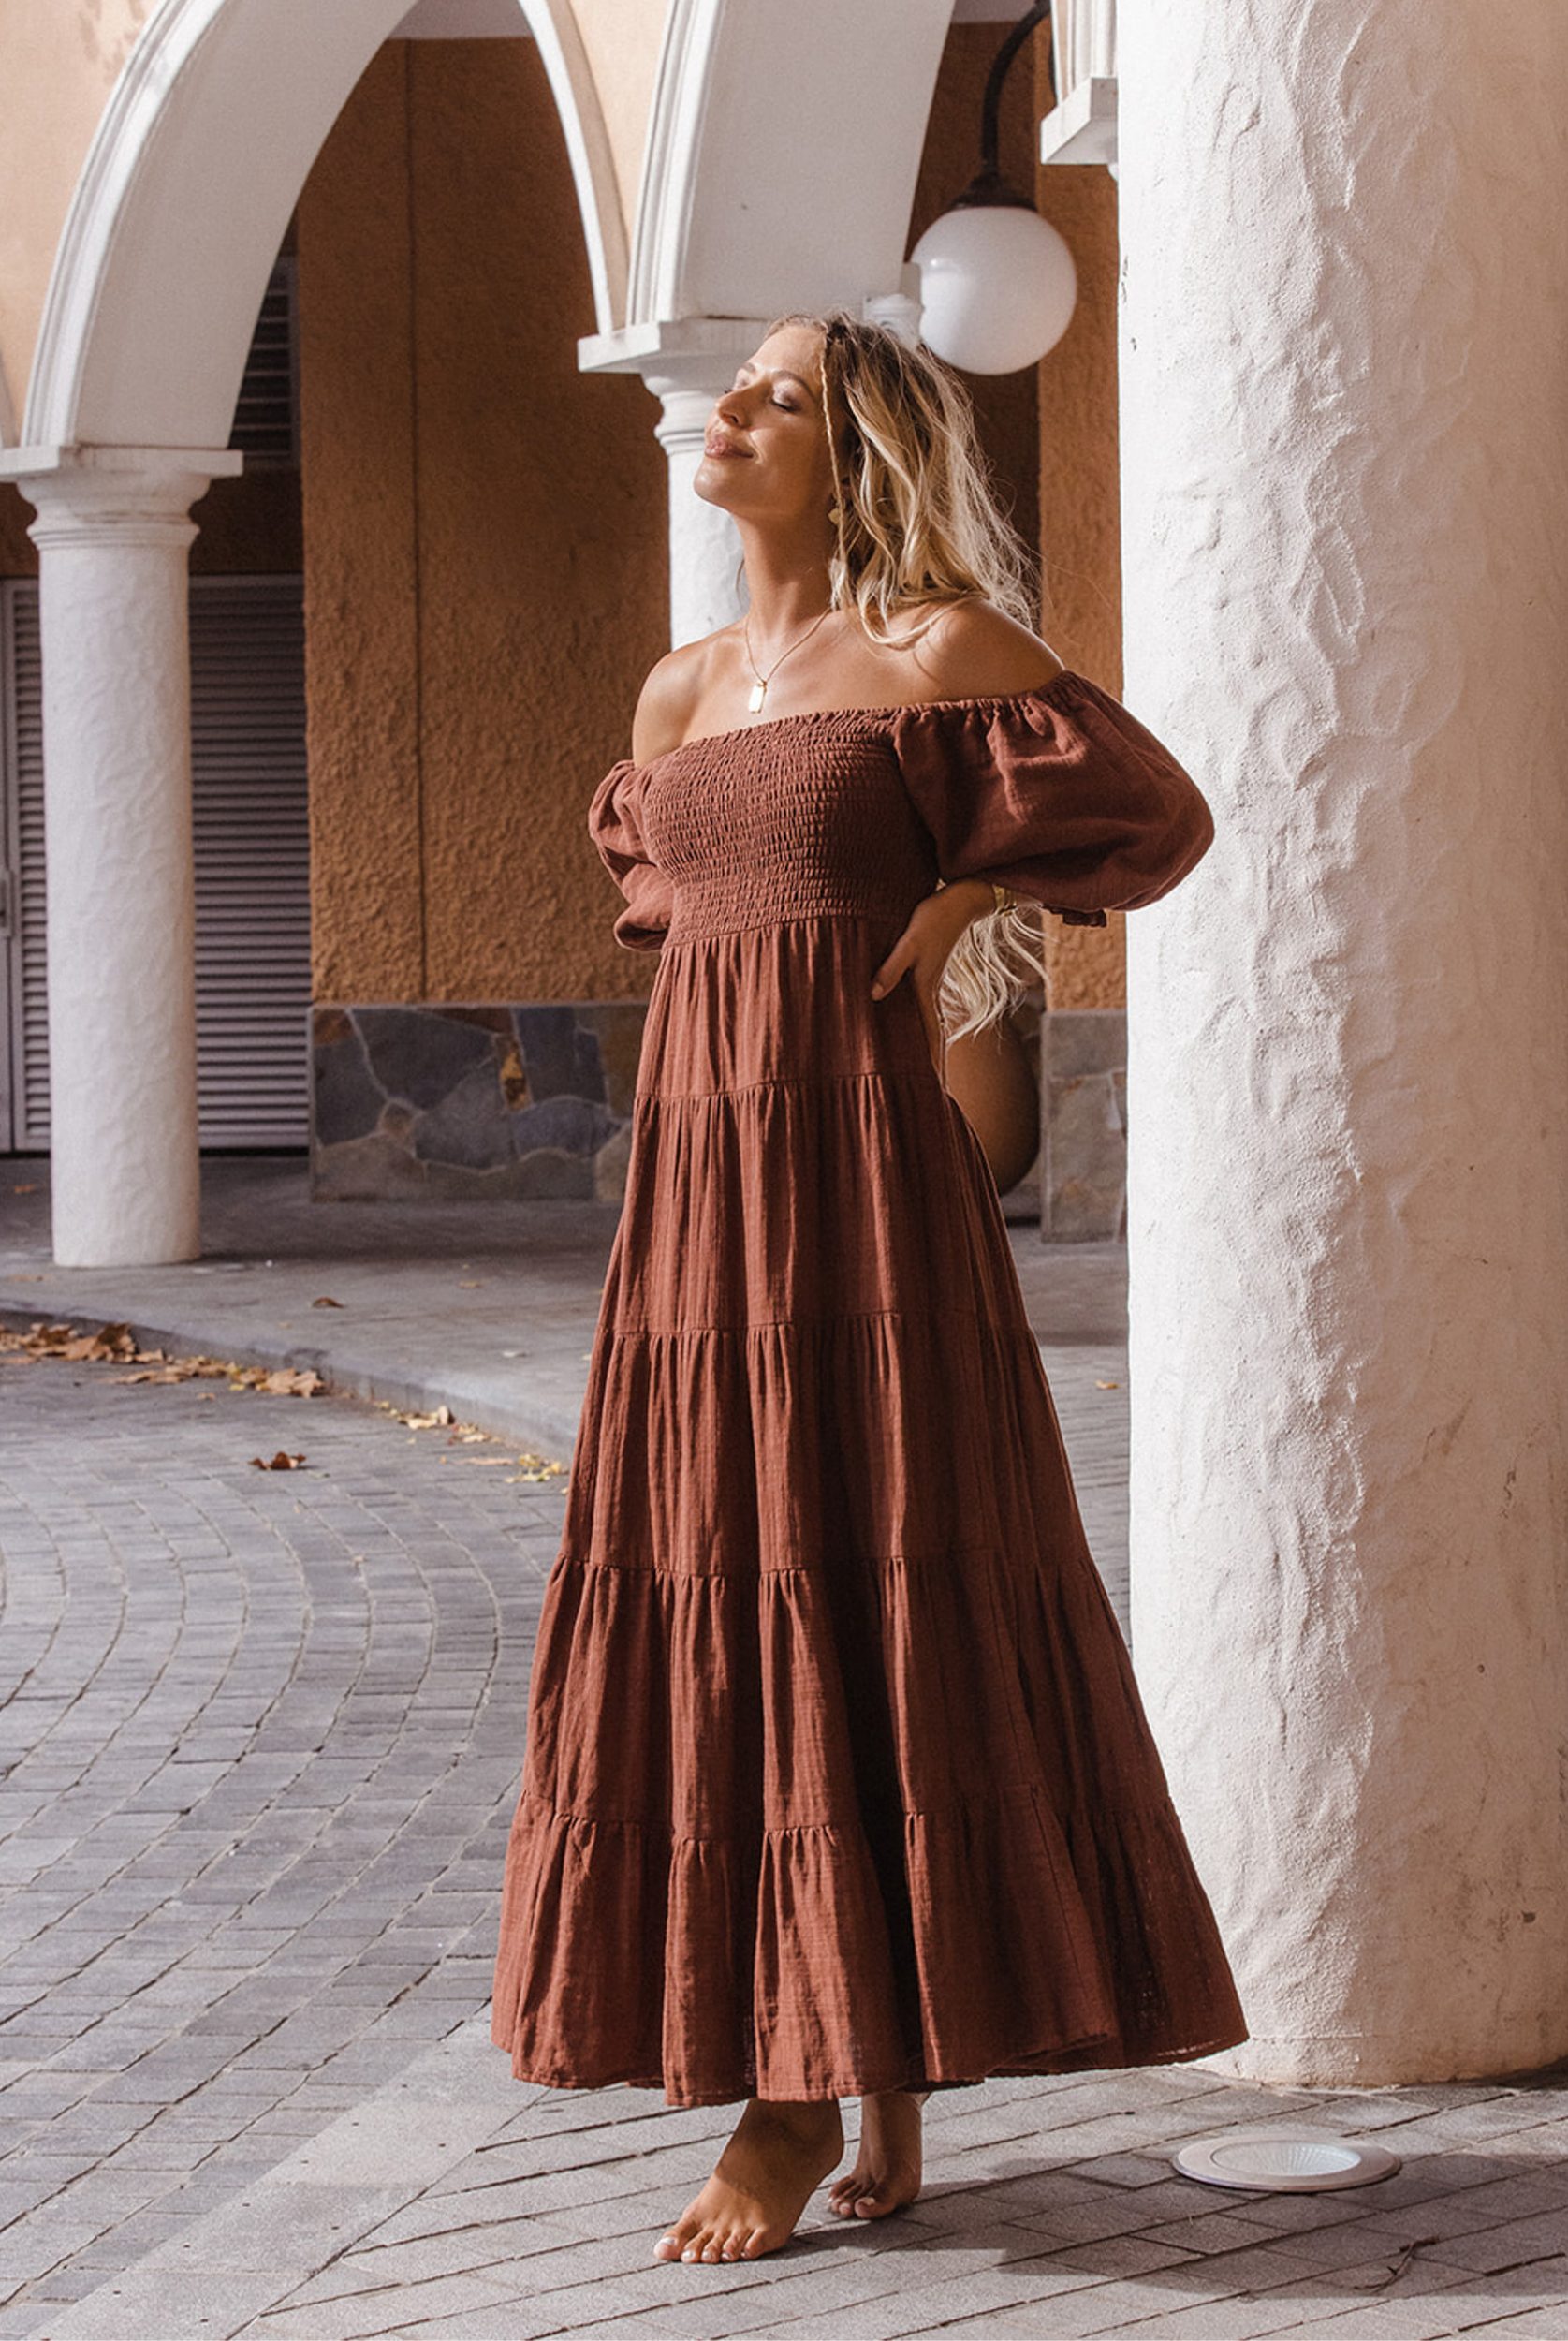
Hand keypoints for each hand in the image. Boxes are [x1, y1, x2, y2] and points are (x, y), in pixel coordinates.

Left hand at [870, 880, 993, 1076]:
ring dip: (930, 1053)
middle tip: (933, 1097)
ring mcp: (932, 988)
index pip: (931, 1040)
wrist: (960, 900)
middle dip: (934, 1069)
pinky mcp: (928, 978)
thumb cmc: (933, 918)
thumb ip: (891, 967)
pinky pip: (925, 1014)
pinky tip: (914, 1036)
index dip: (933, 1067)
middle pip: (934, 1042)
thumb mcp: (909, 941)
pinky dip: (924, 1032)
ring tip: (928, 1076)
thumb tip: (874, 995)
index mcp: (927, 993)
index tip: (937, 1094)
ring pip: (931, 1030)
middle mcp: (932, 996)